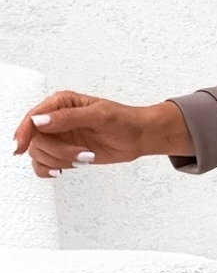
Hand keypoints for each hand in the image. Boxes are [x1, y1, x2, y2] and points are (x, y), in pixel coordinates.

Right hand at [11, 90, 155, 177]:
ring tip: (84, 158)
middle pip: (36, 140)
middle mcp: (57, 119)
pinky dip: (51, 169)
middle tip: (81, 154)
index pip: (33, 118)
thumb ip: (69, 117)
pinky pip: (43, 164)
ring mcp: (60, 137)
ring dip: (60, 160)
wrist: (139, 137)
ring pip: (39, 154)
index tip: (21, 146)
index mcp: (62, 103)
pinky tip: (67, 167)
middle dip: (57, 151)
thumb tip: (40, 120)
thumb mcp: (99, 116)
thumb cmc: (124, 121)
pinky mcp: (64, 152)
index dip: (24, 132)